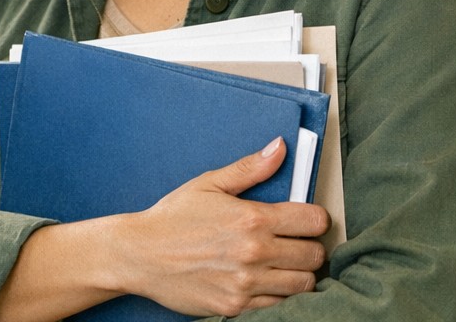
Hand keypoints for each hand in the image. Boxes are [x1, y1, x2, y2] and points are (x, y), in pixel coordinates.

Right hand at [112, 138, 328, 317]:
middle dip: (310, 246)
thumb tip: (280, 149)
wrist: (140, 255)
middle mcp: (254, 253)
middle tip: (295, 242)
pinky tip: (265, 280)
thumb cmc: (172, 218)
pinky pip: (280, 305)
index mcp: (252, 218)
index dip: (315, 218)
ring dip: (299, 273)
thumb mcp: (208, 184)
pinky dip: (279, 294)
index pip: (314, 221)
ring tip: (284, 263)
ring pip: (303, 284)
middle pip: (315, 255)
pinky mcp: (236, 307)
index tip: (306, 220)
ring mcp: (246, 283)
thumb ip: (250, 168)